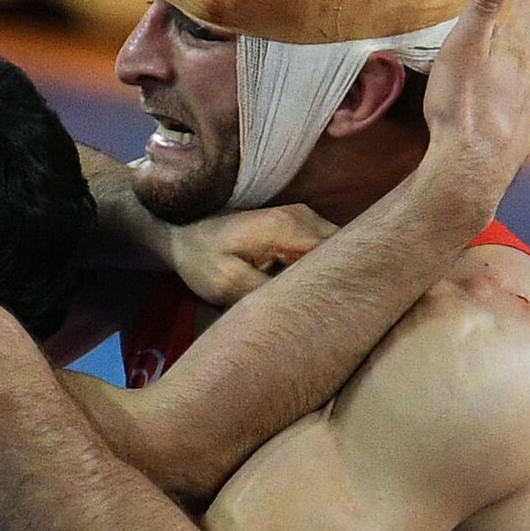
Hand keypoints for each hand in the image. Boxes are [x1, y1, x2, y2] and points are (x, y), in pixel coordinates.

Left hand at [165, 205, 337, 305]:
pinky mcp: (300, 224)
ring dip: (333, 276)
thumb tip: (308, 303)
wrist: (182, 233)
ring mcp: (304, 217)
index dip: (347, 285)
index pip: (342, 255)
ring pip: (339, 251)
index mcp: (287, 227)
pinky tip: (311, 291)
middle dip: (344, 281)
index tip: (341, 313)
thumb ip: (270, 291)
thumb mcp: (228, 284)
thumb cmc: (201, 259)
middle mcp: (303, 216)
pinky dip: (323, 269)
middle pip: (346, 251)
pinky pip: (325, 249)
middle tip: (334, 314)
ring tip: (323, 304)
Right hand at [421, 0, 529, 221]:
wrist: (470, 170)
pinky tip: (481, 121)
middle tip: (480, 45)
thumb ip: (481, 9)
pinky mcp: (522, 138)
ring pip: (517, 84)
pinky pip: (511, 115)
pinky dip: (498, 111)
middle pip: (520, 50)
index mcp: (514, 52)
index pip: (528, 9)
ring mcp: (529, 110)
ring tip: (473, 90)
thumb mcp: (462, 50)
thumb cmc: (460, 107)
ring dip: (500, 81)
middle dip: (505, 43)